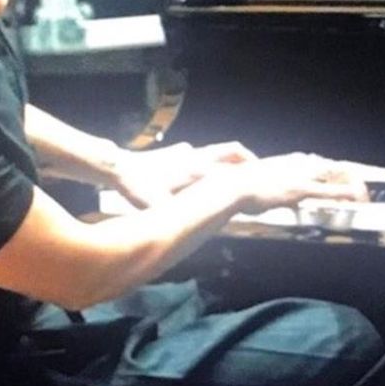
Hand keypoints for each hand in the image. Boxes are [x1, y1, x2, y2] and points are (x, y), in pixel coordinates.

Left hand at [112, 140, 256, 208]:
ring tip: (237, 173)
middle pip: (232, 151)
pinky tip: (203, 173)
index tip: (265, 186)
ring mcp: (185, 152)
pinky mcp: (174, 151)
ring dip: (229, 159)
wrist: (119, 166)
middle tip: (260, 173)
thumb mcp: (158, 207)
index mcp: (198, 169)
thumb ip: (176, 218)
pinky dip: (208, 161)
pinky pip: (199, 154)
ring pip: (217, 150)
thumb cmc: (139, 187)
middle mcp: (196, 157)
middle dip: (249, 160)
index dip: (252, 178)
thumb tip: (189, 235)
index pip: (233, 170)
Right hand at [215, 152, 371, 215]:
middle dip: (355, 172)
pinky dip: (345, 194)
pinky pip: (329, 190)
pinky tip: (358, 199)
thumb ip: (268, 182)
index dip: (336, 168)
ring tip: (367, 195)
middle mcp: (297, 164)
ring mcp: (299, 175)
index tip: (350, 173)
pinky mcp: (300, 188)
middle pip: (333, 166)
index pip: (320, 163)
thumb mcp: (255, 181)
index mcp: (288, 162)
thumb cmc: (238, 186)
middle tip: (373, 177)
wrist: (232, 186)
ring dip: (353, 185)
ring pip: (335, 176)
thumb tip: (270, 189)